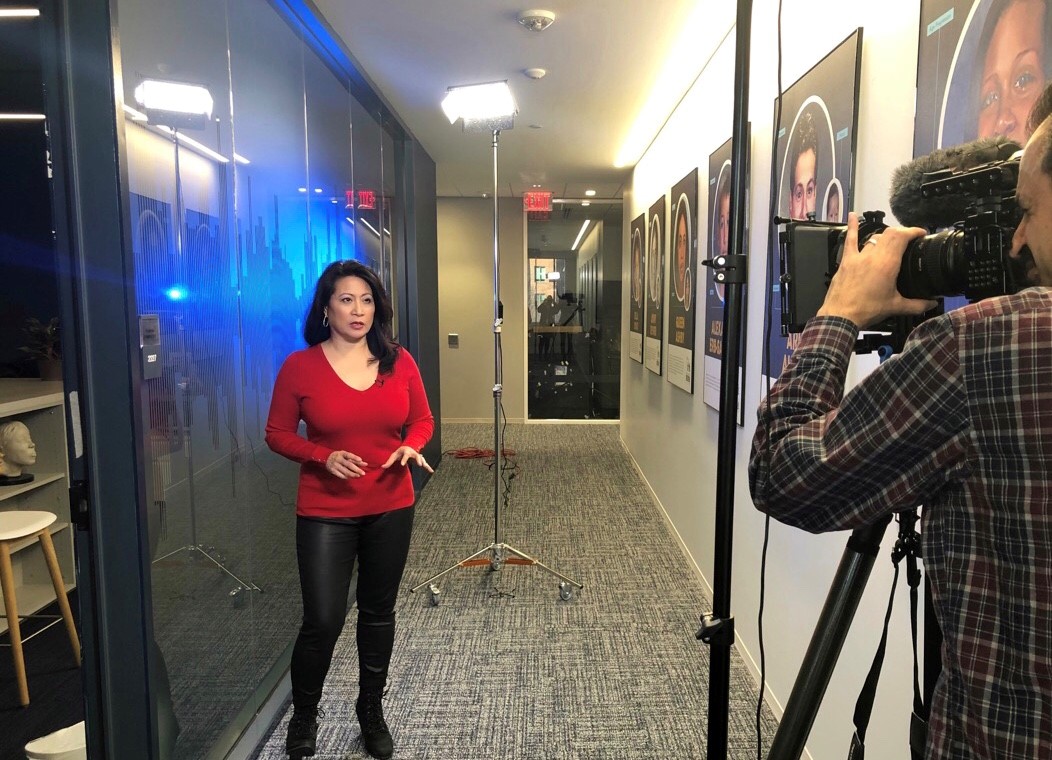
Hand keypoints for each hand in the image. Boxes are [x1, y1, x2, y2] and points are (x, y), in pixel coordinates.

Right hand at [326, 450, 366, 478]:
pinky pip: (341, 475)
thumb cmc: (339, 456)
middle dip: (356, 469)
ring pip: (345, 471)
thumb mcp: (346, 456)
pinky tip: (351, 477)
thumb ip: (355, 460)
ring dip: (353, 474)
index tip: (360, 459)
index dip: (354, 457)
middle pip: (348, 465)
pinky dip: (347, 477)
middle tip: (363, 473)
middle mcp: (338, 459)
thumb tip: (366, 464)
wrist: (325, 458)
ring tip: (358, 476)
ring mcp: (335, 465)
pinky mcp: (332, 471)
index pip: (348, 455)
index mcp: (342, 453)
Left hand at [382, 445, 433, 472]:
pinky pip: (425, 463)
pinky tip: (431, 471)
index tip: (402, 464)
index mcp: (406, 452)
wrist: (408, 447)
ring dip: (424, 462)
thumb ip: (389, 462)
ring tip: (425, 466)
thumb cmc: (400, 452)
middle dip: (418, 460)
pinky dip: (428, 467)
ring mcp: (417, 456)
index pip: (405, 456)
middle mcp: (413, 453)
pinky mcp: (420, 460)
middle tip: (419, 464)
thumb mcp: (394, 455)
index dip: (404, 460)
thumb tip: (382, 467)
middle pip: (417, 456)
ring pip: (422, 459)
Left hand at [817, 212, 937, 328]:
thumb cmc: (866, 310)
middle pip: (890, 234)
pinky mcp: (846, 261)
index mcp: (887, 264)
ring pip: (874, 238)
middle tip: (909, 238)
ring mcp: (858, 257)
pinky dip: (852, 227)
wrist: (841, 316)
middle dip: (902, 233)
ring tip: (893, 238)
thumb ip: (917, 305)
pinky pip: (849, 240)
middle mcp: (873, 256)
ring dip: (885, 236)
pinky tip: (852, 215)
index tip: (921, 233)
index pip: (902, 236)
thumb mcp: (896, 307)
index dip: (913, 231)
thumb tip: (932, 304)